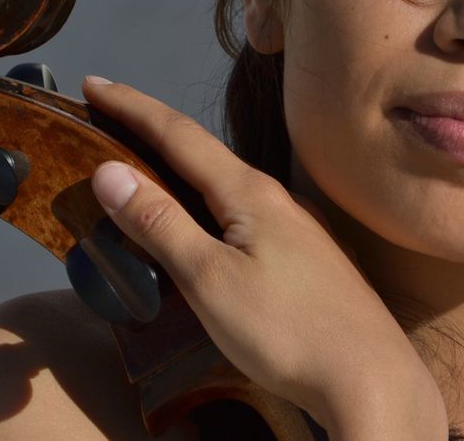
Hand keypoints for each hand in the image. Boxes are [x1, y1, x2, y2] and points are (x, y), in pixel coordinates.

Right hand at [81, 77, 446, 436]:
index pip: (177, 134)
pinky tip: (200, 223)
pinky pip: (241, 212)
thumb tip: (109, 170)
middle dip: (150, 132)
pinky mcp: (304, 256)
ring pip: (224, 184)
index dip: (131, 107)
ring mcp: (295, 227)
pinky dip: (204, 202)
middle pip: (202, 152)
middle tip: (105, 118)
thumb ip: (159, 223)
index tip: (92, 83)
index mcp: (249, 192)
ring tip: (141, 168)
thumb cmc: (288, 331)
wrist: (371, 379)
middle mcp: (276, 198)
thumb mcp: (209, 278)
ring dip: (178, 169)